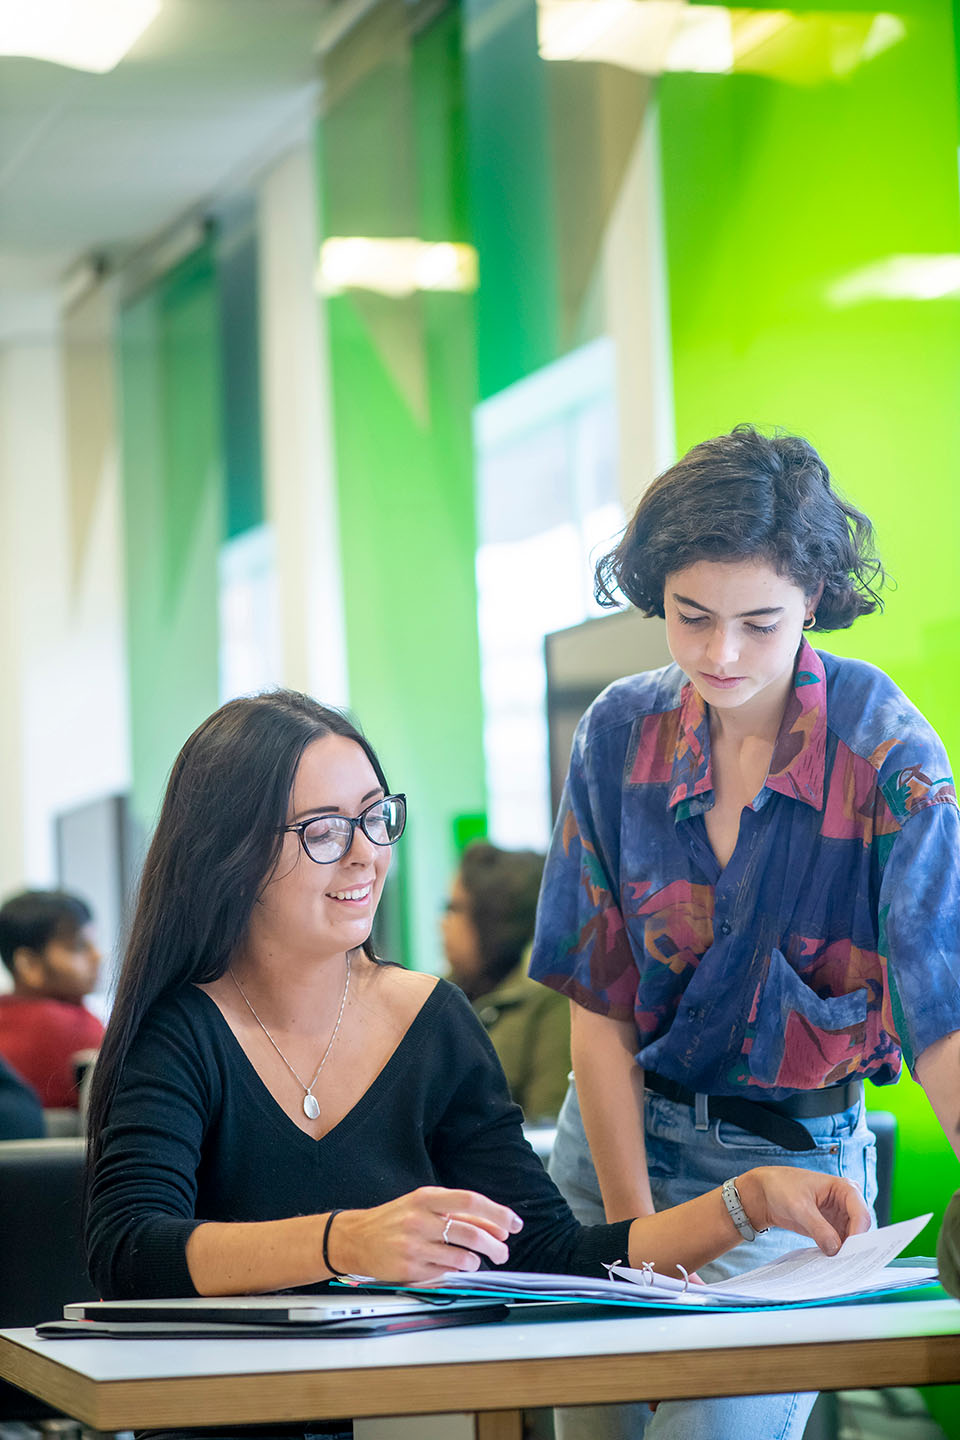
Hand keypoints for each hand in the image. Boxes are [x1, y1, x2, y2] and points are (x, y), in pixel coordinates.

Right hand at [327, 1186, 523, 1283]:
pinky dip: (456, 1273)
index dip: (497, 1213)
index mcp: (427, 1197)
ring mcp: (414, 1246)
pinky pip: (444, 1274)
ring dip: (476, 1262)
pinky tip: (455, 1269)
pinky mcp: (410, 1269)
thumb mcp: (423, 1205)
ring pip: (461, 1257)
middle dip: (495, 1245)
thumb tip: (495, 1225)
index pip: (471, 1201)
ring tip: (478, 1261)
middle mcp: (420, 1219)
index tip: (514, 1223)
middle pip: (471, 1233)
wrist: (355, 1238)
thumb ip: (456, 1212)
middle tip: (503, 1251)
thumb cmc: (394, 1219)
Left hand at [737, 1167, 870, 1255]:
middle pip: (860, 1229)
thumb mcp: (799, 1206)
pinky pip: (840, 1245)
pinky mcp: (832, 1229)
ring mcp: (840, 1217)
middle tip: (846, 1266)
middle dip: (854, 1247)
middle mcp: (847, 1203)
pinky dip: (836, 1255)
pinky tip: (830, 1265)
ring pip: (852, 1240)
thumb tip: (836, 1250)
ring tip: (837, 1269)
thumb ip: (818, 1227)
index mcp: (844, 1188)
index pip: (860, 1214)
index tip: (850, 1253)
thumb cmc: (782, 1187)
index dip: (858, 1234)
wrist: (766, 1193)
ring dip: (846, 1253)